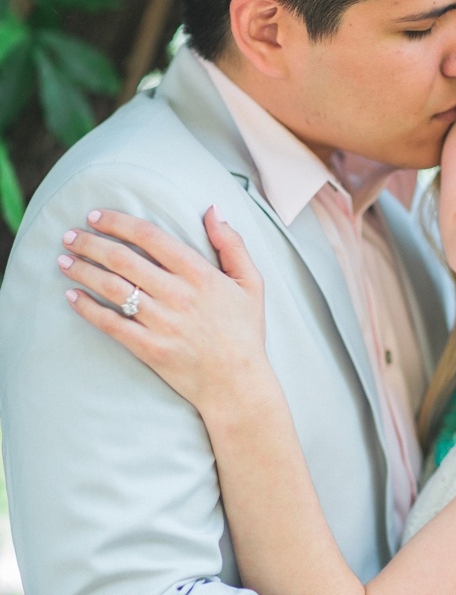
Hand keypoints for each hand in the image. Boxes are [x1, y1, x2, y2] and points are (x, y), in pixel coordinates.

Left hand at [58, 207, 269, 413]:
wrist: (238, 384)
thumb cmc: (245, 331)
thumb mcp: (251, 283)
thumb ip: (232, 244)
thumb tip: (214, 210)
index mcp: (200, 274)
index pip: (151, 237)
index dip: (119, 222)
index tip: (96, 216)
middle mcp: (178, 295)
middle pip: (123, 259)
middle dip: (91, 243)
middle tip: (70, 236)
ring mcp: (162, 323)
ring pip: (112, 288)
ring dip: (83, 271)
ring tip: (64, 260)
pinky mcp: (150, 348)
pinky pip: (111, 324)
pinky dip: (88, 308)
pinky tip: (71, 296)